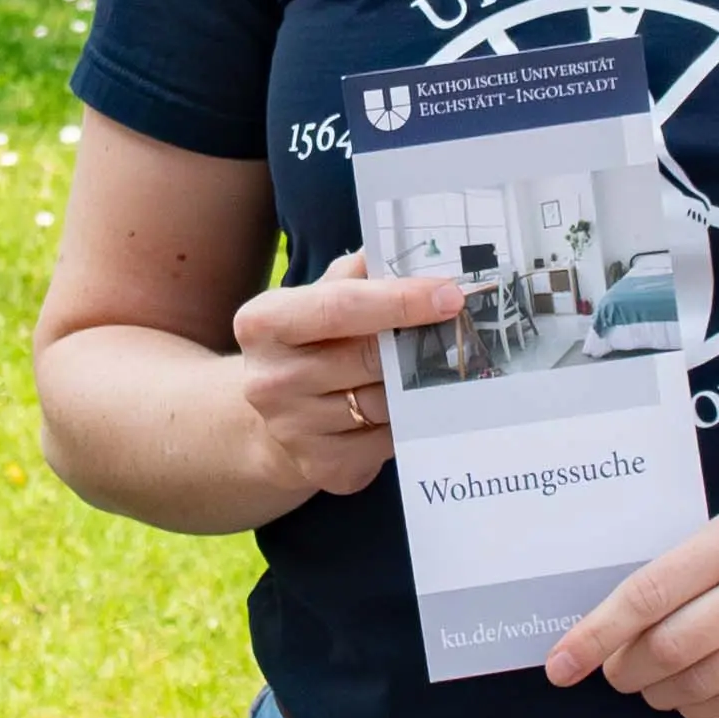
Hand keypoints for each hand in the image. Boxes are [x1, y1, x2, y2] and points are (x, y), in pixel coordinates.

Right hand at [230, 251, 464, 499]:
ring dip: (412, 386)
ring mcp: (292, 430)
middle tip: (455, 330)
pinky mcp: (322, 467)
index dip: (401, 300)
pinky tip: (398, 410)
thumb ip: (358, 273)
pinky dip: (404, 423)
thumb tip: (414, 250)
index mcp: (263, 323)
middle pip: (369, 357)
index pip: (340, 307)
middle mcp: (268, 379)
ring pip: (384, 402)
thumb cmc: (309, 345)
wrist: (273, 420)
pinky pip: (388, 440)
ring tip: (418, 371)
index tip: (450, 296)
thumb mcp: (318, 299)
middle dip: (416, 343)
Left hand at [542, 502, 718, 717]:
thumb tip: (608, 625)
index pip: (649, 592)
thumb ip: (686, 567)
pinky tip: (698, 692)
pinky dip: (699, 706)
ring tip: (657, 683)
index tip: (561, 664)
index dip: (596, 634)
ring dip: (661, 693)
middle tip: (617, 673)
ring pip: (699, 685)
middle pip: (669, 648)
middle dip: (627, 670)